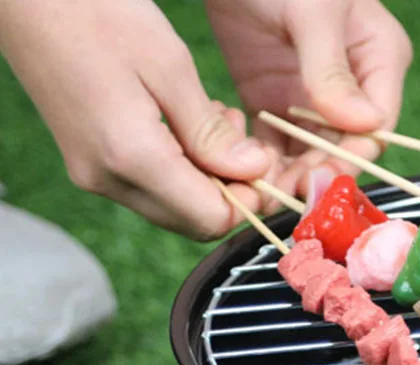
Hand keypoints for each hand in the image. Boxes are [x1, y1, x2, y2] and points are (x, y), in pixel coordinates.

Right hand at [0, 0, 279, 239]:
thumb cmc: (92, 11)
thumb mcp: (169, 66)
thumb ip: (212, 132)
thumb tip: (254, 173)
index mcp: (132, 159)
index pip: (212, 219)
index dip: (247, 200)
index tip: (262, 165)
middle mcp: (109, 180)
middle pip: (194, 222)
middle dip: (230, 191)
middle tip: (242, 142)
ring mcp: (94, 175)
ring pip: (174, 207)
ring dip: (206, 178)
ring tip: (215, 122)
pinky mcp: (89, 163)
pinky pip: (150, 187)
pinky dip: (179, 169)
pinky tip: (184, 124)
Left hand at [204, 0, 412, 194]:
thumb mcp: (313, 10)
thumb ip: (332, 70)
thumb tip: (365, 126)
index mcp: (378, 61)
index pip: (376, 127)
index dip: (353, 157)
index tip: (325, 177)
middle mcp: (351, 86)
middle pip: (343, 147)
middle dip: (319, 172)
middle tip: (291, 194)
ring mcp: (311, 95)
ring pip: (309, 152)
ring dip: (290, 175)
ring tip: (266, 192)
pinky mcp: (274, 97)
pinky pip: (275, 142)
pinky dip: (263, 161)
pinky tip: (247, 174)